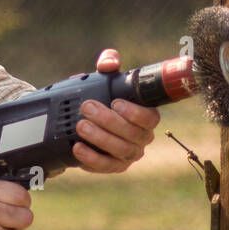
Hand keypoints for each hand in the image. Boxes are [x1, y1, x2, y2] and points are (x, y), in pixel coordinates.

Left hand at [73, 48, 161, 173]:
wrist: (83, 124)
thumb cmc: (102, 98)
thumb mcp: (103, 79)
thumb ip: (108, 64)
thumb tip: (109, 63)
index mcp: (146, 117)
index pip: (151, 118)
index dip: (135, 112)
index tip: (115, 102)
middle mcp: (141, 138)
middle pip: (133, 134)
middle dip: (109, 121)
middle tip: (87, 108)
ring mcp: (128, 155)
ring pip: (120, 150)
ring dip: (100, 138)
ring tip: (80, 126)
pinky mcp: (113, 167)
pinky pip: (105, 166)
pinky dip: (91, 158)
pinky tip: (77, 147)